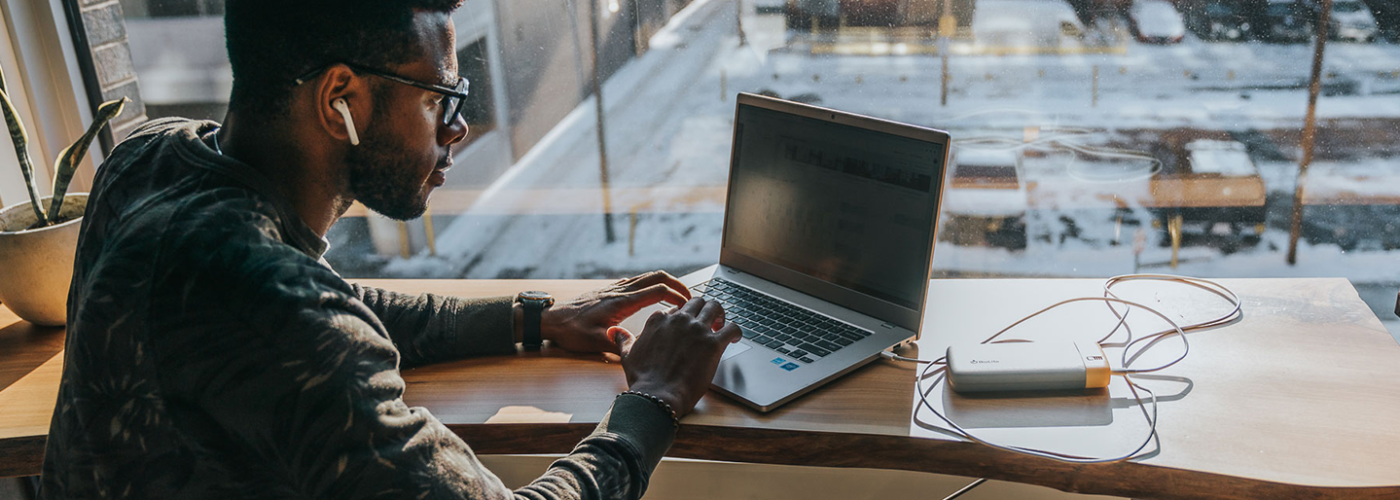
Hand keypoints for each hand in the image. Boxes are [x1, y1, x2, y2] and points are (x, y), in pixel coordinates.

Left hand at [538, 271, 691, 353]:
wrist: (552, 320)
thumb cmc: (571, 331)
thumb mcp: (595, 343)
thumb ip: (619, 347)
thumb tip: (640, 355)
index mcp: (621, 302)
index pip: (657, 290)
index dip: (677, 296)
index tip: (688, 306)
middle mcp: (620, 291)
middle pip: (656, 276)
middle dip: (677, 284)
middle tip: (691, 297)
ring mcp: (615, 288)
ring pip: (647, 276)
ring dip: (666, 282)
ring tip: (678, 296)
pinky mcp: (611, 290)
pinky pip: (638, 281)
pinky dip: (652, 285)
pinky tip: (654, 297)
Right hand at [613, 297, 742, 417]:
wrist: (657, 396)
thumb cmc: (643, 379)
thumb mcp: (627, 355)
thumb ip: (623, 340)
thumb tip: (614, 332)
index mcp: (659, 320)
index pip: (675, 309)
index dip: (683, 317)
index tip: (686, 326)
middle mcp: (679, 320)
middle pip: (697, 302)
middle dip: (703, 309)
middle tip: (708, 320)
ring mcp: (697, 330)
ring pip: (715, 306)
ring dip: (720, 313)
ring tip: (722, 324)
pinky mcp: (713, 344)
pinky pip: (732, 327)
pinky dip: (736, 330)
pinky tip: (735, 337)